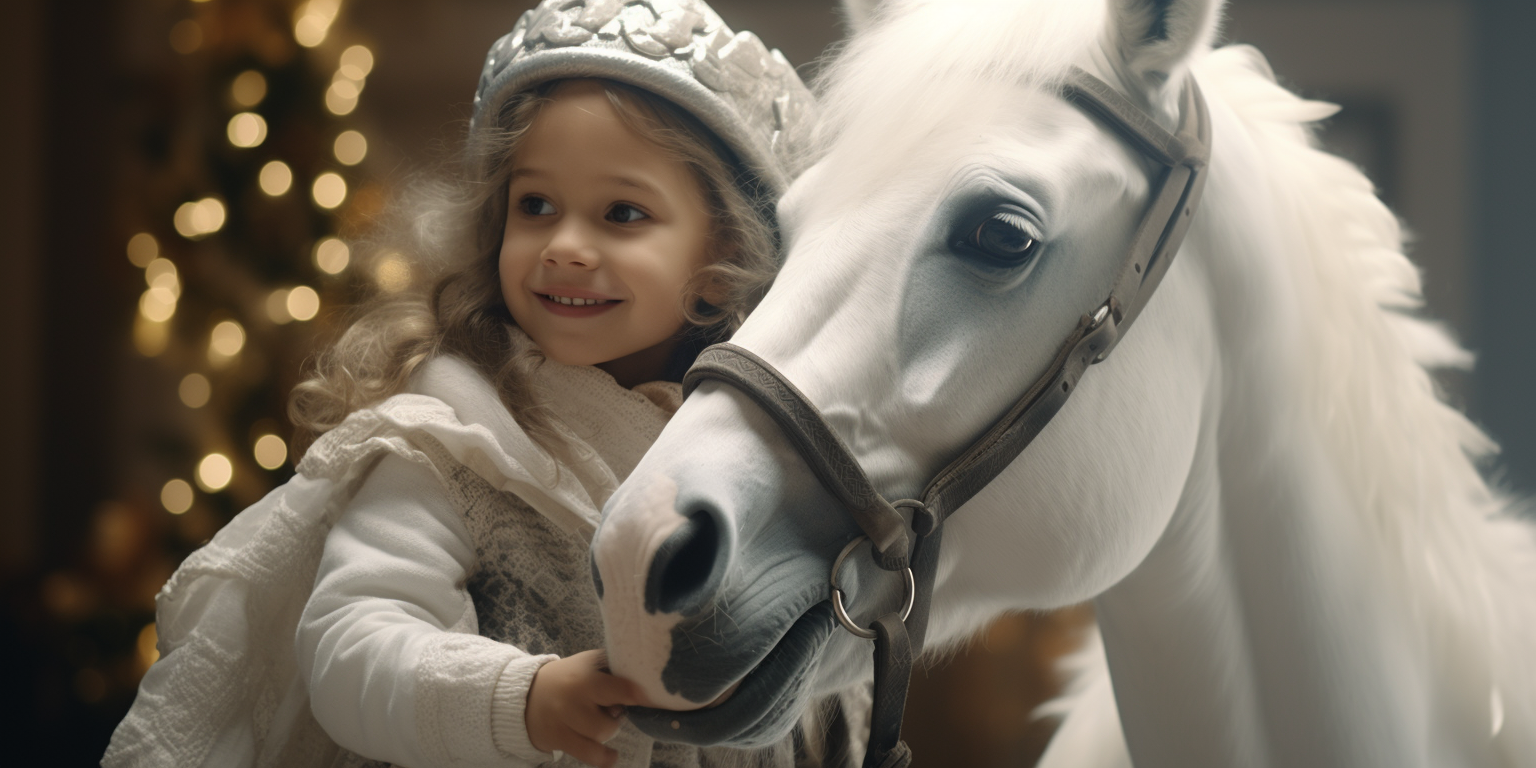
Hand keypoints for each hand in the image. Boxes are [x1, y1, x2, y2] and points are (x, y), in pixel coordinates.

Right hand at [525, 650, 639, 767]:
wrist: (526, 694)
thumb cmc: (569, 677)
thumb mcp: (588, 664)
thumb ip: (613, 668)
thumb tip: (645, 676)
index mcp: (584, 676)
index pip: (616, 688)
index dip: (635, 695)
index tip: (649, 699)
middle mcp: (572, 699)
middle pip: (608, 720)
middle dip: (616, 716)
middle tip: (610, 708)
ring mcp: (563, 720)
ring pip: (600, 735)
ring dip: (607, 731)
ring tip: (598, 720)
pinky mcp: (558, 738)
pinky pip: (586, 754)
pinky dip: (603, 757)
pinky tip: (612, 757)